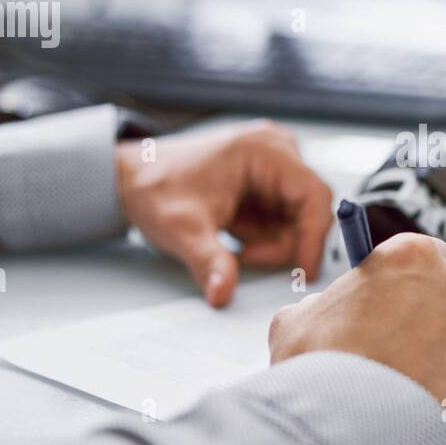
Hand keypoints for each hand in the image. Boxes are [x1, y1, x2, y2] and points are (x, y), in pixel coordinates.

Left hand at [116, 120, 332, 307]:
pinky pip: (285, 216)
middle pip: (308, 209)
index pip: (314, 195)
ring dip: (274, 241)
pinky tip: (239, 237)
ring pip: (299, 217)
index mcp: (264, 150)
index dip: (314, 237)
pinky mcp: (268, 179)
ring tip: (237, 245)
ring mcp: (274, 163)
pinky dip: (267, 235)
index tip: (305, 271)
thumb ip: (209, 262)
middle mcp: (276, 150)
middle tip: (246, 257)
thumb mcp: (182, 230)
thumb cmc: (155, 188)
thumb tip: (222, 294)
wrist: (131, 177)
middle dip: (284, 243)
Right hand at [268, 233, 445, 444]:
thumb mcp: (298, 322)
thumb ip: (324, 309)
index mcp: (415, 258)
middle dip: (426, 321)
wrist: (348, 437)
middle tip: (390, 353)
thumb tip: (326, 316)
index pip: (420, 255)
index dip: (402, 283)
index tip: (387, 303)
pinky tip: (415, 419)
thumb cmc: (320, 369)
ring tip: (397, 396)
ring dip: (440, 363)